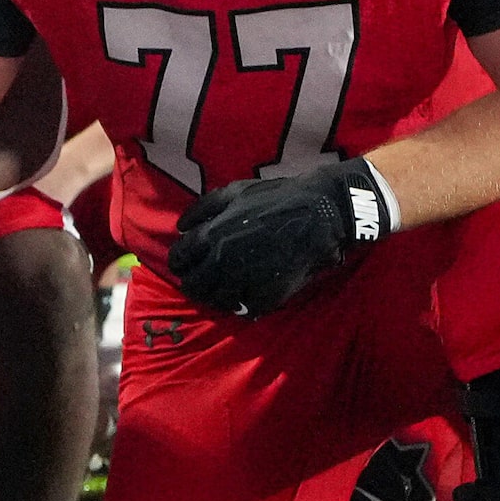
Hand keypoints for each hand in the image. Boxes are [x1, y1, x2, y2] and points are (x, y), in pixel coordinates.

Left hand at [166, 157, 391, 318]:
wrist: (321, 213)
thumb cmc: (277, 197)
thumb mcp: (235, 192)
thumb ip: (202, 208)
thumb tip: (180, 228)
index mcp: (210, 235)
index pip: (178, 261)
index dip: (181, 264)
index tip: (188, 264)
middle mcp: (222, 261)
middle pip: (193, 286)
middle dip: (195, 284)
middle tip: (205, 281)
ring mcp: (244, 280)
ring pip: (216, 301)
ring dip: (217, 297)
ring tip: (225, 290)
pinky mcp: (267, 295)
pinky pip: (245, 308)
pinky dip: (244, 304)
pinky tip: (248, 295)